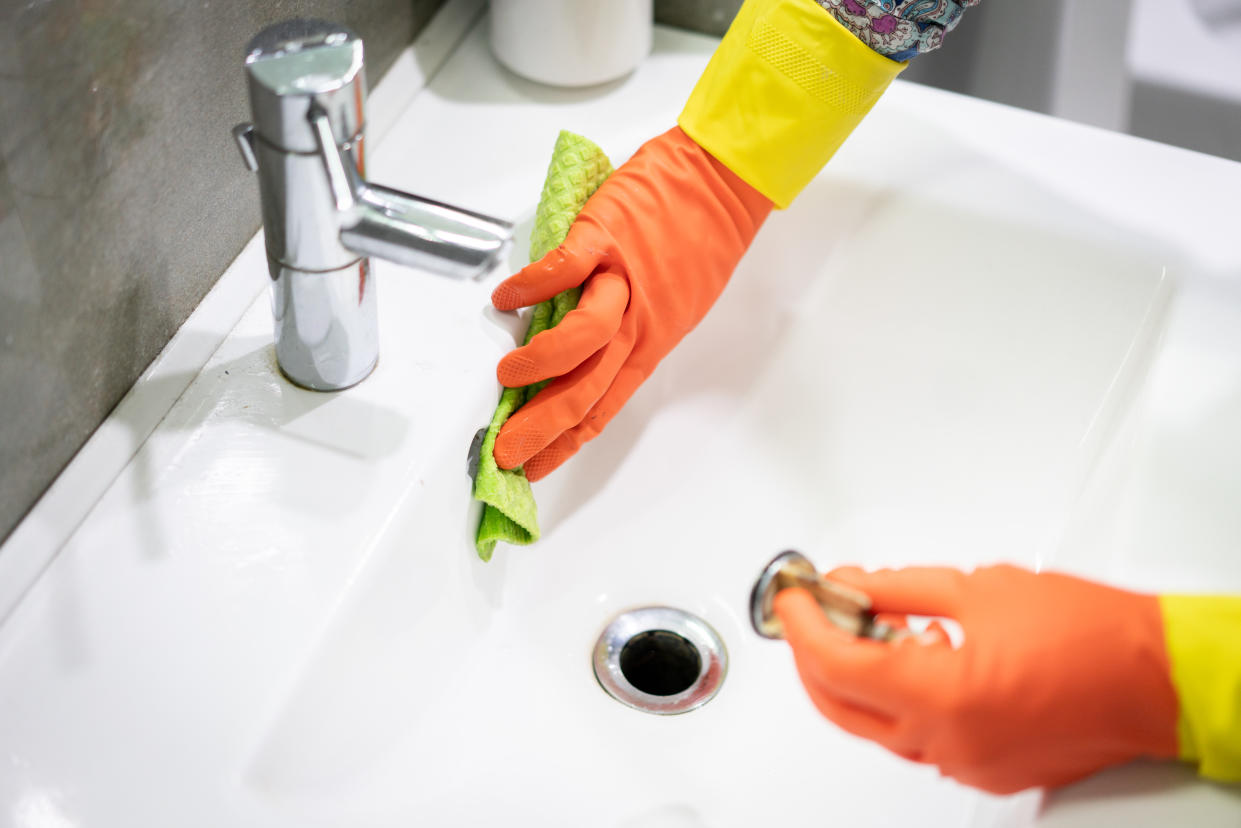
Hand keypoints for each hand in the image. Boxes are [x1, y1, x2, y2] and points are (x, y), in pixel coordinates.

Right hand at [490, 126, 771, 479]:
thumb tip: (574, 354)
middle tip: (504, 449)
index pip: (603, 408)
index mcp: (650, 343)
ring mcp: (622, 280)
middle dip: (539, 428)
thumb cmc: (697, 239)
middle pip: (585, 390)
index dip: (565, 444)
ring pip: (583, 341)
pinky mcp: (606, 237)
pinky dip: (531, 286)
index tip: (535, 469)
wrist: (721, 181)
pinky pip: (564, 270)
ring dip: (538, 365)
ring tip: (507, 376)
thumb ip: (624, 330)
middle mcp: (638, 322)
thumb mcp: (668, 301)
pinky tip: (505, 299)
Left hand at [774, 564, 1179, 792]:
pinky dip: (898, 698)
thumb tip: (852, 587)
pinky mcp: (985, 769)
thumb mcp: (978, 588)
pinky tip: (903, 657)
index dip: (802, 626)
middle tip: (809, 613)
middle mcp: (948, 743)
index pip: (837, 664)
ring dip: (855, 677)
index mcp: (943, 696)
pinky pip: (917, 738)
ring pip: (876, 725)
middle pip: (841, 706)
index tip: (791, 599)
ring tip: (857, 624)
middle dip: (812, 657)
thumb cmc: (1094, 634)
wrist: (1161, 679)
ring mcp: (966, 764)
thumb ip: (897, 590)